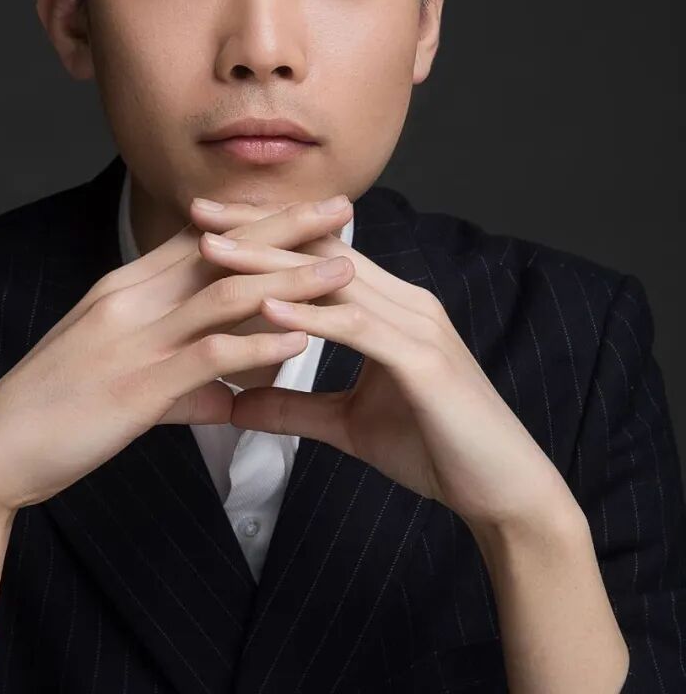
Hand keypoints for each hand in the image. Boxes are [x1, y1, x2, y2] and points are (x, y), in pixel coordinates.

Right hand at [0, 197, 355, 513]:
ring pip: (224, 294)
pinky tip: (301, 341)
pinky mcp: (135, 386)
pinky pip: (207, 355)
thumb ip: (178, 384)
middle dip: (286, 227)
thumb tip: (224, 399)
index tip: (305, 210)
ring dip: (289, 279)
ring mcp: (132, 339)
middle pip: (221, 250)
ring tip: (343, 266)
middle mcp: (129, 300)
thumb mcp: (116, 381)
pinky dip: (257, 344)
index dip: (258, 222)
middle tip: (342, 207)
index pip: (202, 240)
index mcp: (122, 290)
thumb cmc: (52, 412)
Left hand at [189, 199, 578, 534]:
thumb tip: (235, 406)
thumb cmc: (436, 449)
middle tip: (197, 209)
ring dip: (269, 262)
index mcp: (389, 307)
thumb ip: (295, 407)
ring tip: (214, 248)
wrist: (505, 493)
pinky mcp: (423, 361)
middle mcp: (404, 302)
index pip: (318, 252)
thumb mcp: (348, 425)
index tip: (206, 223)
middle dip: (257, 227)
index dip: (264, 233)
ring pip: (333, 279)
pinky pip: (359, 328)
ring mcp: (416, 326)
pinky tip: (269, 308)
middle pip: (319, 248)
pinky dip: (312, 317)